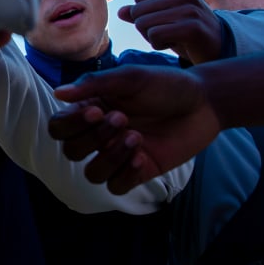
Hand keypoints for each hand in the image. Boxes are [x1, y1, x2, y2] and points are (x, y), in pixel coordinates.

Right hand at [50, 65, 220, 191]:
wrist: (204, 102)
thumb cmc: (166, 84)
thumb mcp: (131, 78)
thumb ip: (95, 83)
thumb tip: (59, 93)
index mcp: (91, 110)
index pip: (60, 128)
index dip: (71, 124)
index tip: (97, 110)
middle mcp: (100, 135)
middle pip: (72, 152)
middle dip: (95, 137)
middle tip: (123, 118)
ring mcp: (119, 155)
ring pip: (92, 173)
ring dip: (110, 157)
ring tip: (136, 137)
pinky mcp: (139, 171)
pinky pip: (116, 186)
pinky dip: (125, 173)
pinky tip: (142, 156)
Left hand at [120, 0, 222, 63]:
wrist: (219, 51)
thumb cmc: (189, 37)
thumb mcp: (165, 22)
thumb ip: (143, 15)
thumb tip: (120, 11)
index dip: (145, 16)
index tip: (166, 25)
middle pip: (139, 11)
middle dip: (146, 28)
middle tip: (167, 35)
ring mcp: (190, 10)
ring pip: (143, 23)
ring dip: (152, 38)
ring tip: (172, 39)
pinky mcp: (192, 27)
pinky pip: (154, 35)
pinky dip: (158, 45)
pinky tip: (175, 45)